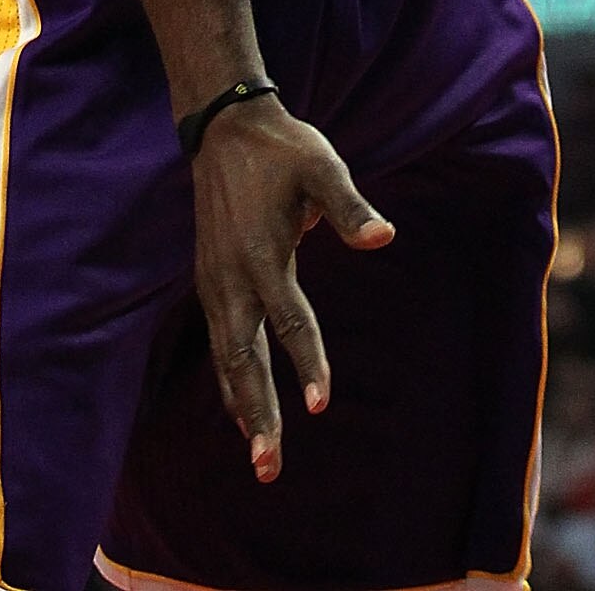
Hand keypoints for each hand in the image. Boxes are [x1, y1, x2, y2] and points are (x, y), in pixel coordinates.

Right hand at [190, 97, 392, 481]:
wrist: (223, 127)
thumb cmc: (282, 148)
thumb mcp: (320, 165)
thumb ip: (349, 206)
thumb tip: (384, 239)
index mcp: (261, 253)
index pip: (288, 319)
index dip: (307, 362)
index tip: (322, 405)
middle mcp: (231, 276)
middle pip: (243, 357)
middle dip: (258, 413)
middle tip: (270, 467)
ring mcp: (215, 281)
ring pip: (227, 358)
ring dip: (241, 408)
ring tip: (260, 459)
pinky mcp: (210, 280)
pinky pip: (219, 342)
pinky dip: (229, 381)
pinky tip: (240, 412)